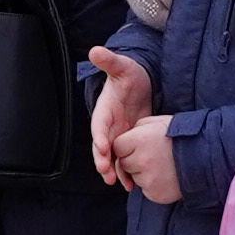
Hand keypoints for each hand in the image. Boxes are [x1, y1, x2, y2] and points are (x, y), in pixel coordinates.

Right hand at [88, 51, 170, 198]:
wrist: (140, 80)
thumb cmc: (129, 72)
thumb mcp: (121, 66)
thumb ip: (109, 61)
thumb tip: (94, 50)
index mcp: (104, 109)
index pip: (98, 125)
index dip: (98, 136)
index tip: (102, 147)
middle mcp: (108, 125)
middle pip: (102, 146)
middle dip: (103, 160)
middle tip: (106, 172)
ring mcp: (119, 134)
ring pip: (112, 156)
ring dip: (114, 170)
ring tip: (118, 183)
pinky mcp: (130, 140)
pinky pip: (125, 158)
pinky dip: (126, 171)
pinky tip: (132, 184)